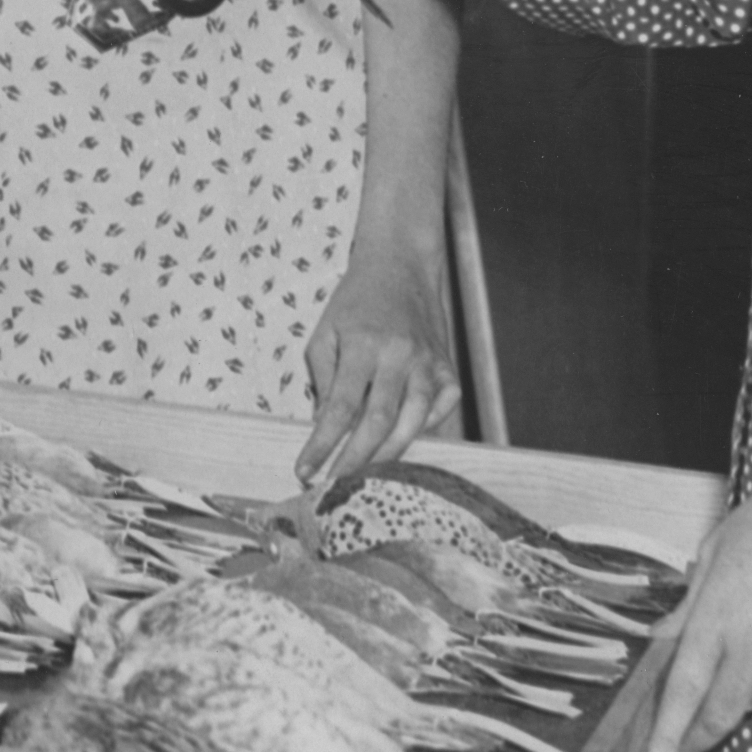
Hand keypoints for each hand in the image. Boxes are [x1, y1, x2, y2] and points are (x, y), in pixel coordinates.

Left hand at [295, 257, 462, 484]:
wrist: (400, 264)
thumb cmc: (355, 301)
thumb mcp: (326, 333)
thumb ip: (324, 381)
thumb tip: (324, 428)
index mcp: (363, 345)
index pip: (341, 408)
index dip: (322, 444)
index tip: (305, 470)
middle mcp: (400, 355)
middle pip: (380, 421)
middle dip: (356, 460)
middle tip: (335, 486)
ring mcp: (429, 361)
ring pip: (415, 421)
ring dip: (389, 454)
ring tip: (366, 475)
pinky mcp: (447, 366)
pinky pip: (442, 408)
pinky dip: (425, 428)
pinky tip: (404, 438)